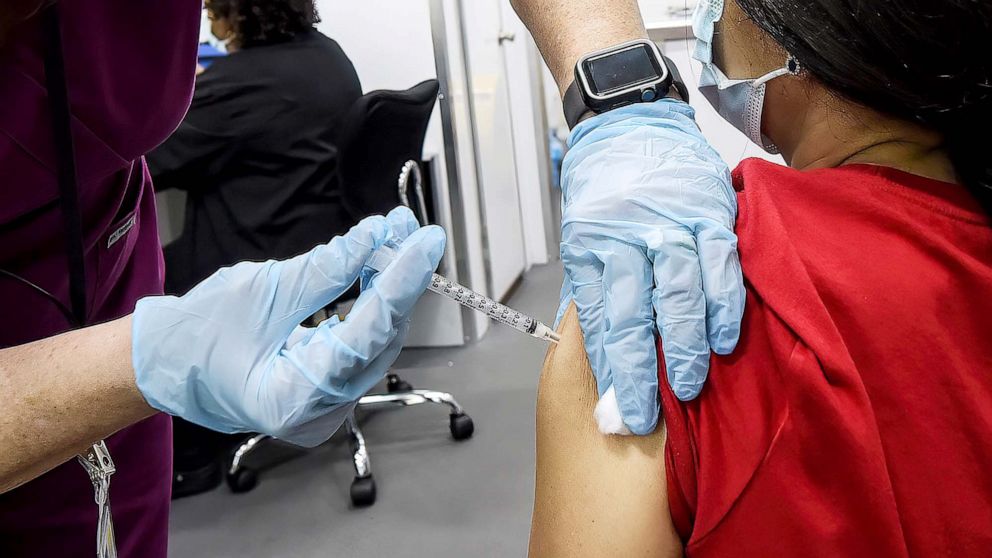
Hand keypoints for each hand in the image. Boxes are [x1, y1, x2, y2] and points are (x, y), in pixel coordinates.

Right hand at [132, 207, 444, 446]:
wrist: (166, 365)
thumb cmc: (197, 335)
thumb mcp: (261, 291)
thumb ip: (325, 270)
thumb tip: (375, 238)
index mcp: (294, 397)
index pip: (367, 334)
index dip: (400, 284)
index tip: (425, 243)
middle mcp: (319, 412)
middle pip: (380, 339)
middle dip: (399, 280)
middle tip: (412, 230)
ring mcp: (325, 407)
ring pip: (376, 341)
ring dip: (388, 289)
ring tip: (397, 238)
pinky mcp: (328, 391)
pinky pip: (361, 344)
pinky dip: (370, 305)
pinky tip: (377, 268)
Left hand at [558, 100, 743, 434]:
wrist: (628, 118)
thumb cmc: (603, 186)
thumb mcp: (583, 233)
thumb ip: (596, 286)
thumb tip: (602, 350)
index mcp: (591, 247)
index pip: (597, 320)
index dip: (606, 370)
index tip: (611, 410)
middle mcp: (628, 237)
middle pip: (632, 315)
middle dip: (638, 373)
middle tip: (642, 418)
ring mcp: (670, 224)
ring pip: (678, 294)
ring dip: (683, 346)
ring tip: (687, 388)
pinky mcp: (709, 212)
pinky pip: (720, 265)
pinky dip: (723, 304)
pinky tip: (724, 338)